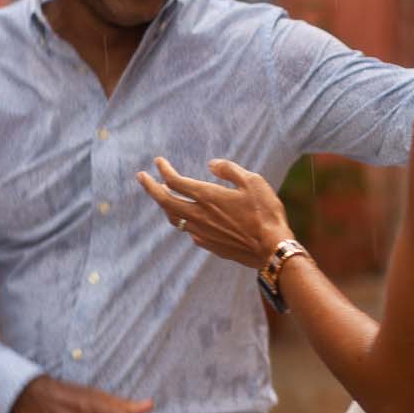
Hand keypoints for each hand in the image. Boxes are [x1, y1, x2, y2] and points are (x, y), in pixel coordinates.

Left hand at [137, 156, 289, 269]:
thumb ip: (229, 170)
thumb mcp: (253, 182)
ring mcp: (202, 233)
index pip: (175, 182)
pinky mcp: (210, 245)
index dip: (164, 170)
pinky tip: (189, 219)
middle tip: (141, 177)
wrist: (272, 250)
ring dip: (165, 205)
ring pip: (174, 218)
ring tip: (163, 196)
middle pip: (165, 201)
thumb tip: (211, 164)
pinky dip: (184, 221)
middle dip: (150, 187)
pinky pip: (189, 232)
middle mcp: (199, 215)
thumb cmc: (265, 213)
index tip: (158, 162)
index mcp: (208, 196)